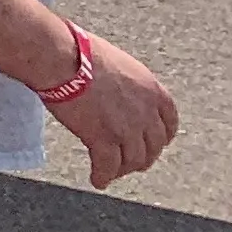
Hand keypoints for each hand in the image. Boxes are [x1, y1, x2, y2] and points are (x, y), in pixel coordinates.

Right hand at [48, 27, 178, 187]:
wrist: (62, 58)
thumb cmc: (80, 52)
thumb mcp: (118, 63)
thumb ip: (126, 83)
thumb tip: (114, 90)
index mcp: (152, 90)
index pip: (169, 122)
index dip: (163, 137)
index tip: (155, 143)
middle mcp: (145, 112)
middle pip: (153, 146)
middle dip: (143, 157)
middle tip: (131, 162)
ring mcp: (126, 129)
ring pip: (133, 161)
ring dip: (122, 169)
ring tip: (111, 172)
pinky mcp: (103, 140)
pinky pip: (107, 166)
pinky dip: (103, 176)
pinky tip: (97, 179)